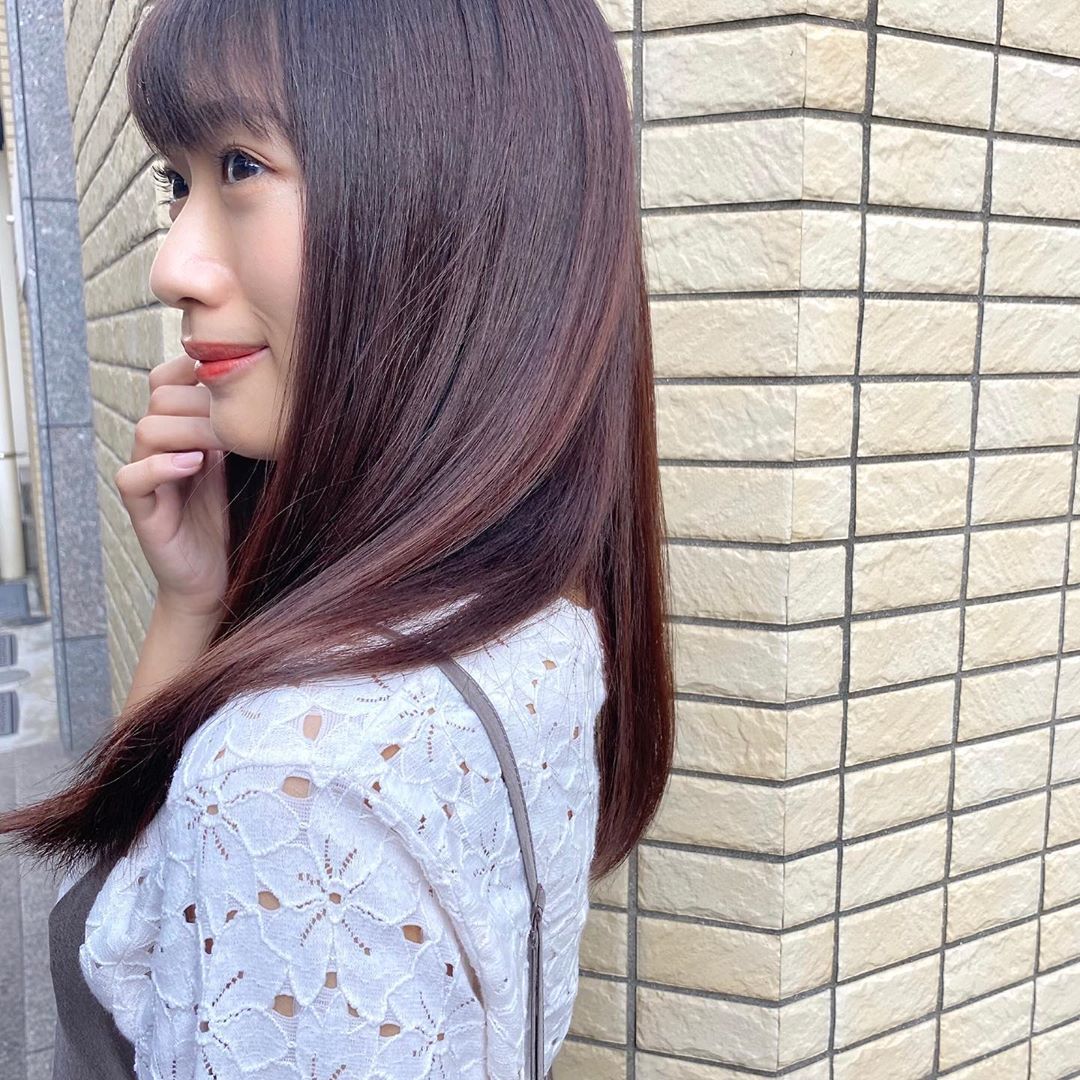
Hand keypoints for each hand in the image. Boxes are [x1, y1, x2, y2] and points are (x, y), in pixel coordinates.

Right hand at [114, 352, 231, 617]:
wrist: (219, 579)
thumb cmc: (236, 521)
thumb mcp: (243, 466)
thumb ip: (240, 432)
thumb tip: (267, 391)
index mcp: (182, 433)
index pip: (167, 381)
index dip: (190, 371)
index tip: (230, 375)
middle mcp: (159, 450)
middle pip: (160, 399)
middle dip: (200, 402)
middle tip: (234, 419)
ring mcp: (148, 479)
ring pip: (147, 430)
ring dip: (187, 430)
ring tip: (219, 444)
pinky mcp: (142, 510)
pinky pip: (132, 477)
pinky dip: (160, 466)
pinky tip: (194, 465)